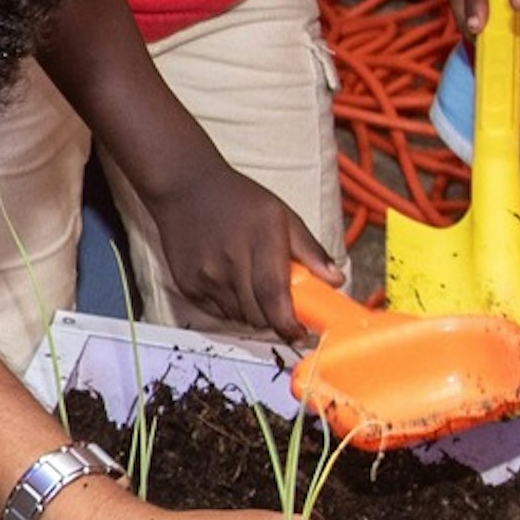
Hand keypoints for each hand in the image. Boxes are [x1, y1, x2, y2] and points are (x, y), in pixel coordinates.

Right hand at [135, 162, 339, 341]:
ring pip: (239, 318)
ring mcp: (206, 276)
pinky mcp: (188, 285)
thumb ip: (310, 250)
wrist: (184, 187)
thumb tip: (335, 279)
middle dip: (275, 319)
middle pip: (258, 316)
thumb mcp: (282, 215)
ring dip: (253, 312)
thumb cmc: (236, 198)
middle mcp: (230, 262)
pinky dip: (230, 307)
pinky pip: (217, 312)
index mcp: (261, 242)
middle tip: (281, 306)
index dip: (289, 324)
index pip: (275, 297)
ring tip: (253, 288)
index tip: (300, 333)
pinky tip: (231, 284)